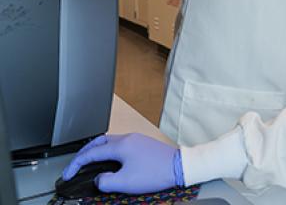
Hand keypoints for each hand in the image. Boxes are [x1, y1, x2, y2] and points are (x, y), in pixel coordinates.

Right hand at [62, 134, 183, 194]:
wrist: (180, 167)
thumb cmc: (156, 172)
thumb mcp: (126, 183)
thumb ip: (106, 182)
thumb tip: (99, 179)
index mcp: (121, 146)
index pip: (91, 153)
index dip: (76, 164)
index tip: (68, 174)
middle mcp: (127, 138)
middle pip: (98, 142)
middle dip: (83, 153)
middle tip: (75, 165)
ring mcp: (135, 139)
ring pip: (109, 141)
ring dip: (96, 151)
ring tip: (88, 163)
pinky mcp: (142, 143)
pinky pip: (119, 144)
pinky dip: (108, 151)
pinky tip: (108, 161)